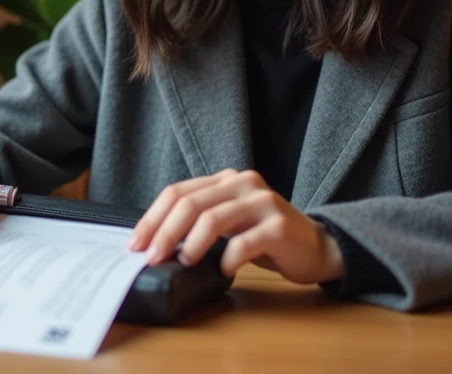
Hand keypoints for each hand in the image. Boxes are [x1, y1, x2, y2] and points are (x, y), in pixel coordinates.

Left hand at [126, 169, 343, 283]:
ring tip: (184, 263)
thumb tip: (155, 244)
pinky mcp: (279, 225)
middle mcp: (243, 183)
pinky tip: (223, 271)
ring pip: (214, 219)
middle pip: (191, 203)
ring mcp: (263, 202)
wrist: (316, 248)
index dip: (152, 218)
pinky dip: (227, 259)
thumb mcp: (229, 224)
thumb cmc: (265, 238)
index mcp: (225, 180)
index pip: (178, 192)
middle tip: (152, 257)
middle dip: (165, 232)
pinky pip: (244, 242)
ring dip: (192, 244)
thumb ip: (199, 223)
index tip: (136, 243)